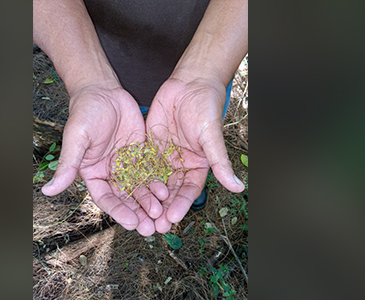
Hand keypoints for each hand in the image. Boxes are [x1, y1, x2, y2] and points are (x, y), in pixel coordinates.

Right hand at [42, 84, 163, 235]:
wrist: (103, 90)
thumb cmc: (85, 112)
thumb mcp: (76, 139)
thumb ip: (67, 165)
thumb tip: (47, 190)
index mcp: (93, 174)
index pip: (106, 198)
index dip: (119, 211)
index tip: (131, 222)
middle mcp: (111, 173)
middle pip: (126, 198)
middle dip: (138, 212)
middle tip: (151, 226)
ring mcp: (127, 164)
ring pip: (140, 187)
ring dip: (150, 201)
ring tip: (161, 212)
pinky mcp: (141, 153)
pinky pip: (150, 170)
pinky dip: (157, 181)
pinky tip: (166, 190)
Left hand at [146, 78, 244, 232]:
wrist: (190, 84)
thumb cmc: (206, 108)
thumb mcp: (211, 137)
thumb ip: (220, 163)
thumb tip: (239, 188)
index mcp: (197, 166)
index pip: (188, 190)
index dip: (181, 205)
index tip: (172, 220)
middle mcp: (179, 164)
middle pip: (169, 191)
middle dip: (161, 208)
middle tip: (152, 227)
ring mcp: (163, 156)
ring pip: (153, 181)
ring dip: (146, 199)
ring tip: (137, 216)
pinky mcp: (149, 146)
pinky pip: (141, 164)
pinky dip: (135, 178)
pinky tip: (125, 191)